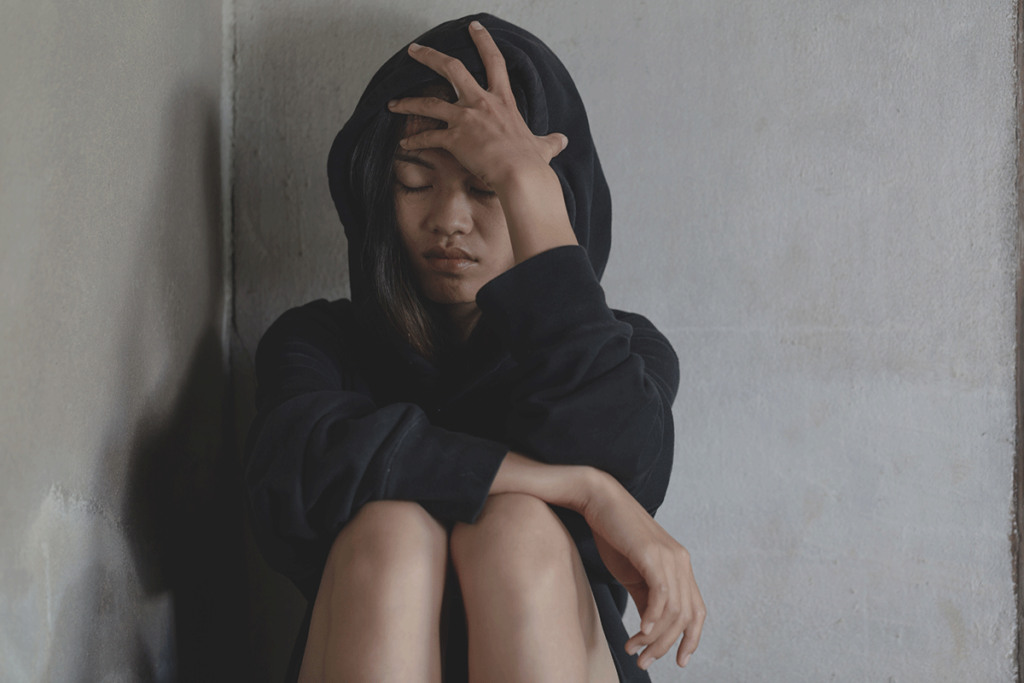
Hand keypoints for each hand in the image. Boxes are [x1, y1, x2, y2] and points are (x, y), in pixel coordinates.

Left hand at [386, 20, 567, 189]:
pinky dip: (414, 141)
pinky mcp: (454, 138)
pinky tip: (403, 144)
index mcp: (503, 100)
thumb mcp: (543, 147)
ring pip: (429, 103)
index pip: (494, 61)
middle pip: (451, 68)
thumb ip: (549, 142)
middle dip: (429, 56)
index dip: (483, 41)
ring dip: (408, 102)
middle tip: (414, 49)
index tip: (473, 27)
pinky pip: (428, 137)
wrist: (520, 174)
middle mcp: (481, 102)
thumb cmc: (531, 162)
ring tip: (392, 103)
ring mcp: (465, 118)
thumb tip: (563, 141)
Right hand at [583, 472, 705, 670]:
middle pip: (686, 616)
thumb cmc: (613, 535)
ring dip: (653, 637)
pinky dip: (653, 617)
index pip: (697, 611)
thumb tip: (651, 629)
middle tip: (643, 662)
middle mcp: (681, 561)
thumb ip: (646, 598)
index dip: (692, 639)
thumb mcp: (633, 573)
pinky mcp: (652, 554)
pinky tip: (639, 630)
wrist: (598, 501)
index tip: (680, 662)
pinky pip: (661, 594)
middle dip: (665, 645)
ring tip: (632, 649)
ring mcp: (670, 556)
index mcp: (680, 565)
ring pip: (674, 610)